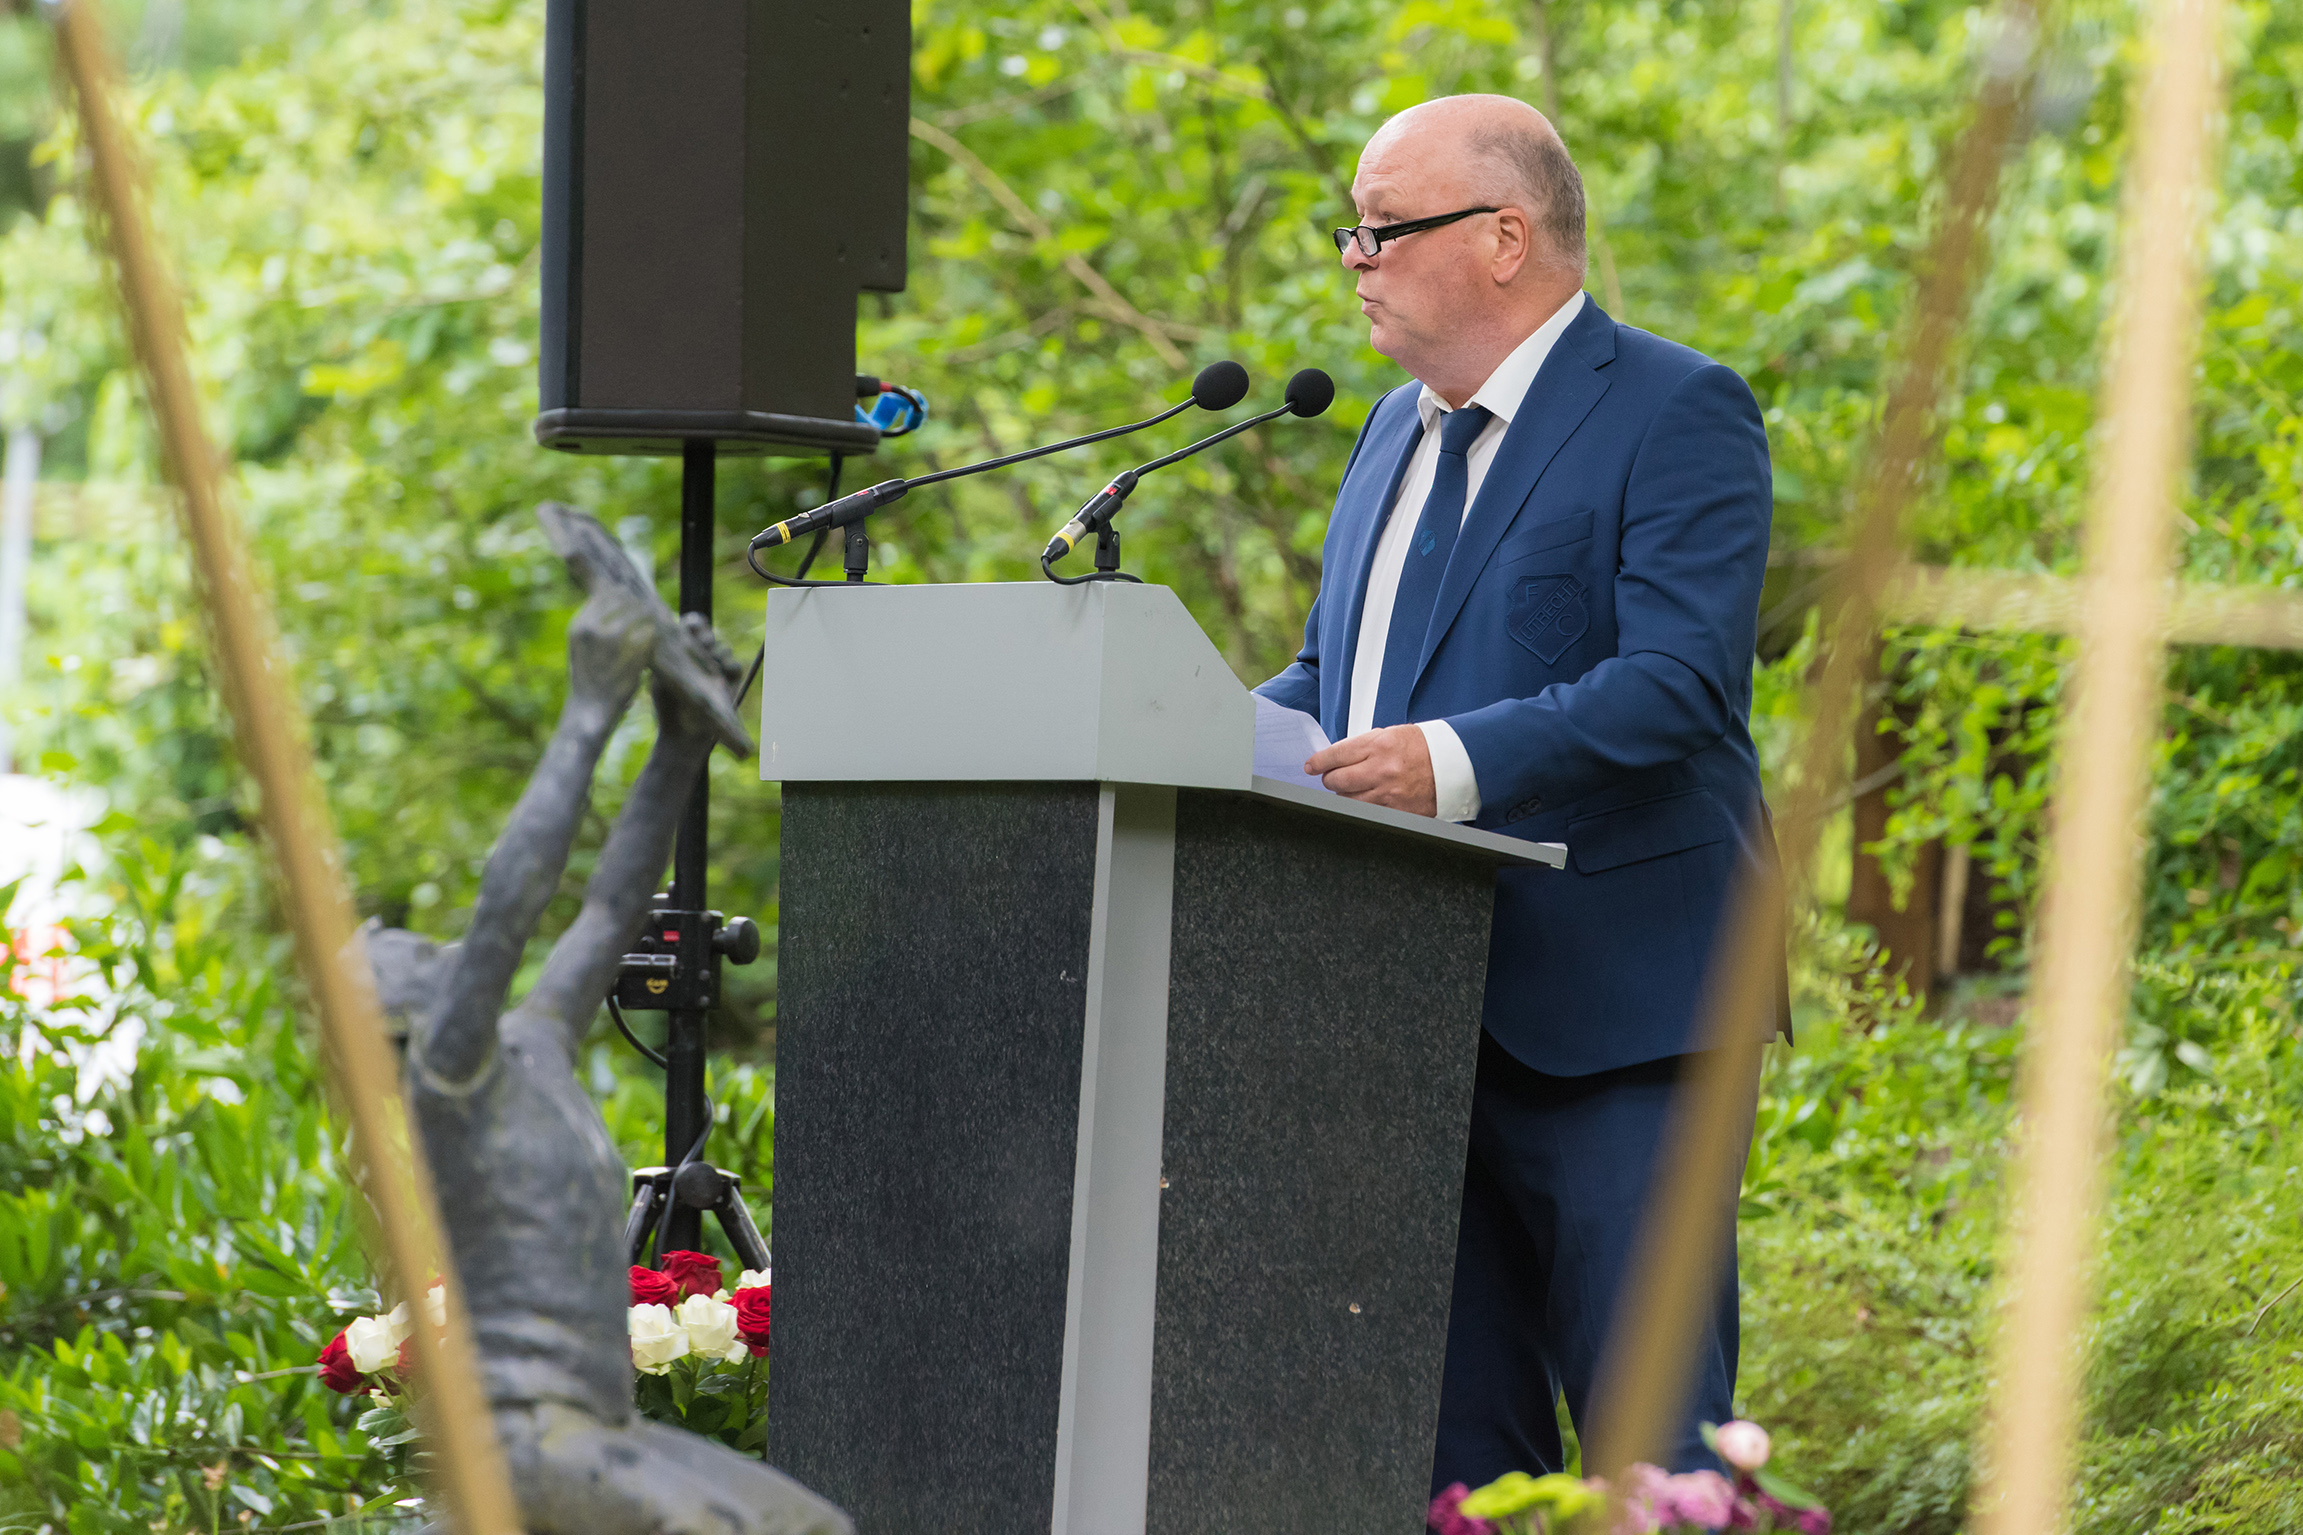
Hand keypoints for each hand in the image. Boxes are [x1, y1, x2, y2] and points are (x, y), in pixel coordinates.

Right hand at [566, 588, 654, 704]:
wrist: (590, 710)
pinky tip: (658, 641)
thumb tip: (615, 597)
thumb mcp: (581, 646)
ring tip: (659, 624)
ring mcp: (613, 641)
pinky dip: (657, 635)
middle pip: (627, 600)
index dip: (625, 597)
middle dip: (642, 605)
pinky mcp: (633, 654)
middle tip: (655, 611)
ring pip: (642, 613)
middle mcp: (594, 629)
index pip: (608, 594)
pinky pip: (652, 633)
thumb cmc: (589, 678)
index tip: (636, 603)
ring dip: (652, 617)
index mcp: (580, 625)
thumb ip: (594, 623)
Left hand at [651, 613, 742, 737]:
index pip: (691, 629)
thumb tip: (666, 631)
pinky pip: (735, 667)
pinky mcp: (730, 682)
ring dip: (718, 651)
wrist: (683, 734)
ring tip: (713, 657)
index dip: (694, 624)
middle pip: (708, 635)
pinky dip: (731, 666)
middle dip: (706, 635)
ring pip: (723, 649)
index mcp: (682, 652)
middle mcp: (700, 658)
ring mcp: (716, 670)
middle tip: (703, 641)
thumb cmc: (667, 706)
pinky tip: (725, 672)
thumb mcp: (661, 676)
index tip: (690, 627)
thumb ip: (666, 654)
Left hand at [1306, 725, 1436, 816]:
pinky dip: (1362, 806)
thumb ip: (1362, 746)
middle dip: (1330, 779)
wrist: (1454, 765)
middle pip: (1336, 781)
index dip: (1319, 762)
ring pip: (1347, 800)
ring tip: (1353, 787)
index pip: (1336, 755)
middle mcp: (1382, 770)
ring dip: (1345, 794)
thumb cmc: (1423, 748)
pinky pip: (1366, 812)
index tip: (1311, 766)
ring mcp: (1389, 793)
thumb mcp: (1391, 735)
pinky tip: (1367, 798)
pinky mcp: (1396, 811)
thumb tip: (1335, 757)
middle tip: (1332, 777)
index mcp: (1380, 746)